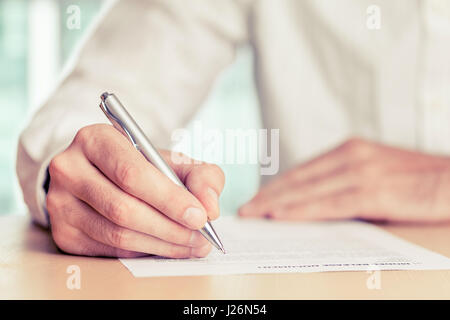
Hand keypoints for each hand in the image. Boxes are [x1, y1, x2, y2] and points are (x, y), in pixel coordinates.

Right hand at [47, 124, 224, 257]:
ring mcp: (61, 203)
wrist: (100, 174)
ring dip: (162, 245)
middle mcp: (70, 169)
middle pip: (123, 208)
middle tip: (201, 238)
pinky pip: (111, 250)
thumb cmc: (141, 166)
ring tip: (192, 245)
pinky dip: (145, 252)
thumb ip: (201, 176)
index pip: (132, 173)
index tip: (200, 216)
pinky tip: (167, 247)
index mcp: (96, 140)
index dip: (169, 198)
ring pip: (117, 234)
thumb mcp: (172, 160)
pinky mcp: (64, 233)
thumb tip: (210, 207)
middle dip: (170, 228)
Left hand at [239, 138, 449, 222]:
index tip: (256, 199)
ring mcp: (361, 172)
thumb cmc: (416, 181)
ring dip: (276, 204)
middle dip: (268, 196)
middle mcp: (350, 156)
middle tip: (245, 209)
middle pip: (297, 179)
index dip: (276, 187)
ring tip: (253, 214)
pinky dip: (301, 210)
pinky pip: (328, 204)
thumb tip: (313, 203)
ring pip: (307, 190)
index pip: (302, 171)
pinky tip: (281, 216)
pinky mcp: (373, 191)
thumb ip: (344, 183)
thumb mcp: (375, 173)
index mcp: (349, 150)